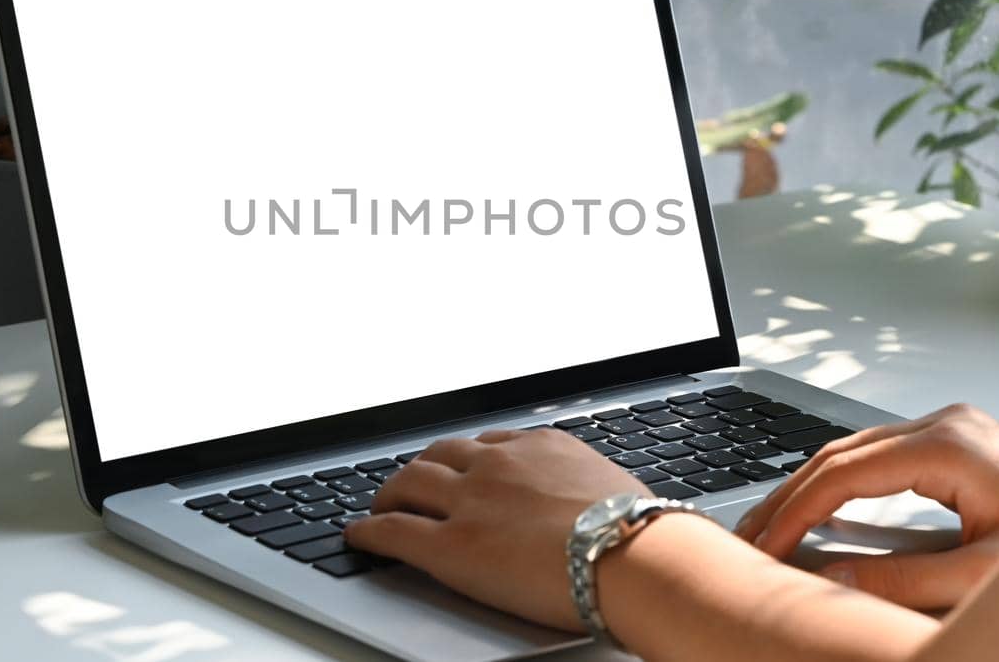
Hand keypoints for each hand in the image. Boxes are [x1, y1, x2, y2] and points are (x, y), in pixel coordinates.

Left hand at [344, 427, 649, 631]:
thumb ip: (583, 488)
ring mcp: (470, 502)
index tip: (458, 465)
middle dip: (418, 468)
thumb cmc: (638, 533)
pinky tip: (360, 536)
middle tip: (407, 482)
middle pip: (438, 454)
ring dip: (388, 494)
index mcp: (538, 446)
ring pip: (407, 484)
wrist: (633, 556)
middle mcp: (497, 463)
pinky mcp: (450, 546)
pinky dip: (369, 531)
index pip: (486, 442)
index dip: (464, 457)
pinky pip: (394, 531)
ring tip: (379, 506)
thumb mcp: (610, 487)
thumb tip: (592, 506)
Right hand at [733, 403, 998, 610]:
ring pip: (853, 450)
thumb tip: (833, 579)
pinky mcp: (953, 440)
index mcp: (946, 446)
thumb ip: (903, 581)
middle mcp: (943, 425)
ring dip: (809, 487)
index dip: (795, 512)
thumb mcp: (981, 573)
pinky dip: (840, 482)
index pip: (843, 474)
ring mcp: (948, 427)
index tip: (765, 545)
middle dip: (788, 496)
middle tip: (750, 535)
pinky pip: (877, 455)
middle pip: (838, 454)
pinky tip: (820, 508)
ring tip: (772, 524)